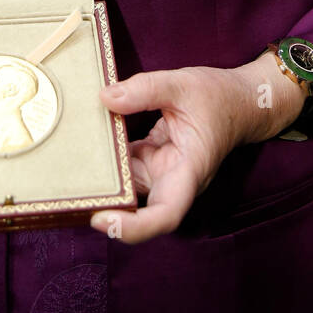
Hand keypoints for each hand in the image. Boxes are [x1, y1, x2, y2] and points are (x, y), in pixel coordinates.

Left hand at [89, 64, 277, 244]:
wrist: (241, 101)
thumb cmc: (219, 96)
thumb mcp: (182, 84)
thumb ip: (145, 89)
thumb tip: (106, 98)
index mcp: (190, 170)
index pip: (165, 214)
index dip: (133, 227)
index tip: (102, 219)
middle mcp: (174, 180)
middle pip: (139, 211)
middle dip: (105, 207)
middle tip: (71, 195)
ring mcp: (162, 172)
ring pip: (127, 187)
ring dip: (102, 180)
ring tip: (70, 165)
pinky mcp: (152, 160)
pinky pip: (125, 166)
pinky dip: (107, 157)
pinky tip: (86, 141)